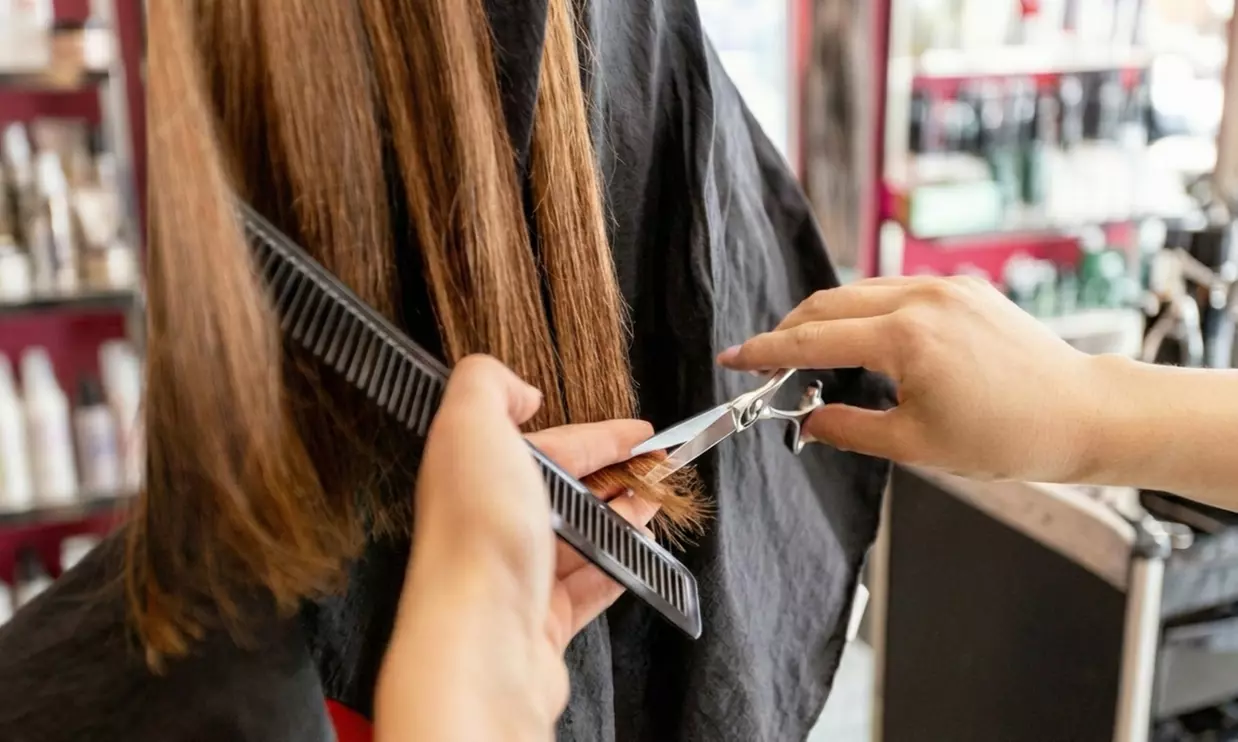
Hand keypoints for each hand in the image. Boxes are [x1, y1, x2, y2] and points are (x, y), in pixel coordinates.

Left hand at [375, 355, 656, 741]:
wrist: (478, 639)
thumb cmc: (476, 536)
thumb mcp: (471, 426)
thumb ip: (488, 385)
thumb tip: (520, 391)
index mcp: (474, 475)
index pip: (550, 445)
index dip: (600, 435)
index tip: (643, 432)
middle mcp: (490, 523)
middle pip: (565, 491)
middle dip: (615, 475)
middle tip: (661, 469)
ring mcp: (517, 575)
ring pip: (580, 538)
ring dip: (622, 518)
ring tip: (657, 504)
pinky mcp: (542, 622)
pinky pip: (589, 587)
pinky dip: (619, 567)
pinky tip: (639, 554)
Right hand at [718, 276, 1105, 482]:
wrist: (1083, 413)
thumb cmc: (1009, 436)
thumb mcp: (916, 445)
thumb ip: (849, 428)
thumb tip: (809, 420)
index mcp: (906, 337)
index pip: (812, 339)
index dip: (765, 351)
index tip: (733, 358)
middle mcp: (921, 298)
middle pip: (827, 304)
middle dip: (788, 331)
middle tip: (767, 365)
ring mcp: (944, 287)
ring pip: (858, 291)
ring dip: (825, 320)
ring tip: (812, 357)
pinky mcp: (962, 288)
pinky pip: (893, 290)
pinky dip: (863, 311)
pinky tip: (861, 341)